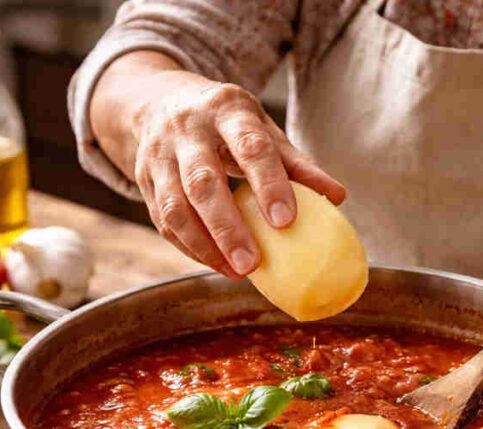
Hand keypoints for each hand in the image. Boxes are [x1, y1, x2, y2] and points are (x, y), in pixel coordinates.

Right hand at [91, 55, 344, 277]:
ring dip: (204, 245)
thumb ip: (296, 164)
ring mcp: (159, 155)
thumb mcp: (261, 129)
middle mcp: (187, 129)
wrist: (158, 101)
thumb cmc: (226, 123)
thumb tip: (338, 198)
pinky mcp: (144, 180)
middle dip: (227, 227)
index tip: (287, 222)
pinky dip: (190, 247)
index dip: (268, 185)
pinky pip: (163, 221)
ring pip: (174, 206)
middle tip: (252, 264)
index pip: (250, 147)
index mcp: (227, 109)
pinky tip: (217, 264)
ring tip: (236, 272)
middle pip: (202, 182)